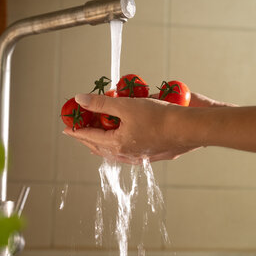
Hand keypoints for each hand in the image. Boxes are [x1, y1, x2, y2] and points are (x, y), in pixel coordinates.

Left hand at [63, 93, 211, 163]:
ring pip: (113, 152)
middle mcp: (126, 154)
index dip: (76, 130)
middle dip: (87, 138)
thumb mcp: (126, 105)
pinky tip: (122, 143)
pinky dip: (118, 147)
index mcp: (117, 144)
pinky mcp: (151, 153)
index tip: (66, 128)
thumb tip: (79, 99)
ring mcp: (139, 156)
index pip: (89, 137)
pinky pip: (128, 153)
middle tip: (78, 132)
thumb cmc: (159, 117)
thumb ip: (101, 103)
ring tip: (96, 140)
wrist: (188, 128)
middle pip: (99, 147)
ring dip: (102, 144)